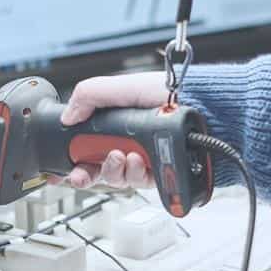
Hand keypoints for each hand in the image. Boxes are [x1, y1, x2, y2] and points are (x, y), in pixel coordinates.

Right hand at [59, 72, 166, 188]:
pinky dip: (135, 173)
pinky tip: (140, 160)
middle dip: (87, 174)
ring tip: (122, 155)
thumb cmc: (172, 92)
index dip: (74, 161)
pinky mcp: (160, 174)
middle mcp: (129, 143)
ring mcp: (145, 160)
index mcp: (117, 124)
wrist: (206, 109)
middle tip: (82, 173)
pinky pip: (140, 183)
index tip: (64, 169)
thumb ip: (89, 96)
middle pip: (98, 170)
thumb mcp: (123, 86)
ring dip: (114, 170)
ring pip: (118, 179)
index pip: (87, 147)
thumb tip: (67, 115)